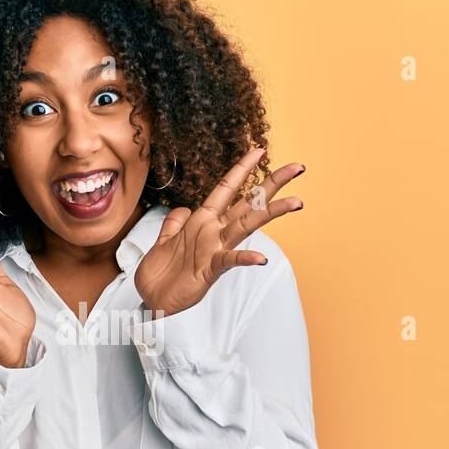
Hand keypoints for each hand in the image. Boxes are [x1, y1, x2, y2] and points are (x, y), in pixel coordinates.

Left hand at [134, 146, 306, 317]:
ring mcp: (215, 248)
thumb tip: (183, 208)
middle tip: (298, 167)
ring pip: (247, 224)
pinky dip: (245, 258)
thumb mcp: (165, 238)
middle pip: (248, 201)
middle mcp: (214, 231)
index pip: (226, 187)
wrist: (150, 298)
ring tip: (296, 202)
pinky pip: (230, 260)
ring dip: (271, 212)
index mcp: (203, 220)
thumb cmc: (160, 271)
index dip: (242, 168)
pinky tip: (261, 257)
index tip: (260, 149)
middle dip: (272, 183)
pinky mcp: (210, 269)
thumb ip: (175, 221)